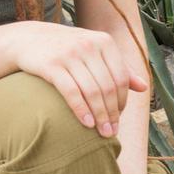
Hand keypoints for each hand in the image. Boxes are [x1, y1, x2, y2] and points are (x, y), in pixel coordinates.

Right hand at [7, 21, 148, 137]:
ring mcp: (69, 54)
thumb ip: (119, 68)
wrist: (29, 39)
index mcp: (104, 41)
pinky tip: (86, 124)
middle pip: (108, 86)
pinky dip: (81, 110)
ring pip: (92, 91)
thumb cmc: (67, 49)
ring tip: (102, 133)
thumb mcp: (95, 52)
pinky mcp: (51, 65)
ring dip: (100, 116)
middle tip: (112, 133)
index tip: (119, 118)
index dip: (123, 101)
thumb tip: (144, 87)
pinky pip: (71, 91)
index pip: (121, 77)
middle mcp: (89, 45)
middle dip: (112, 113)